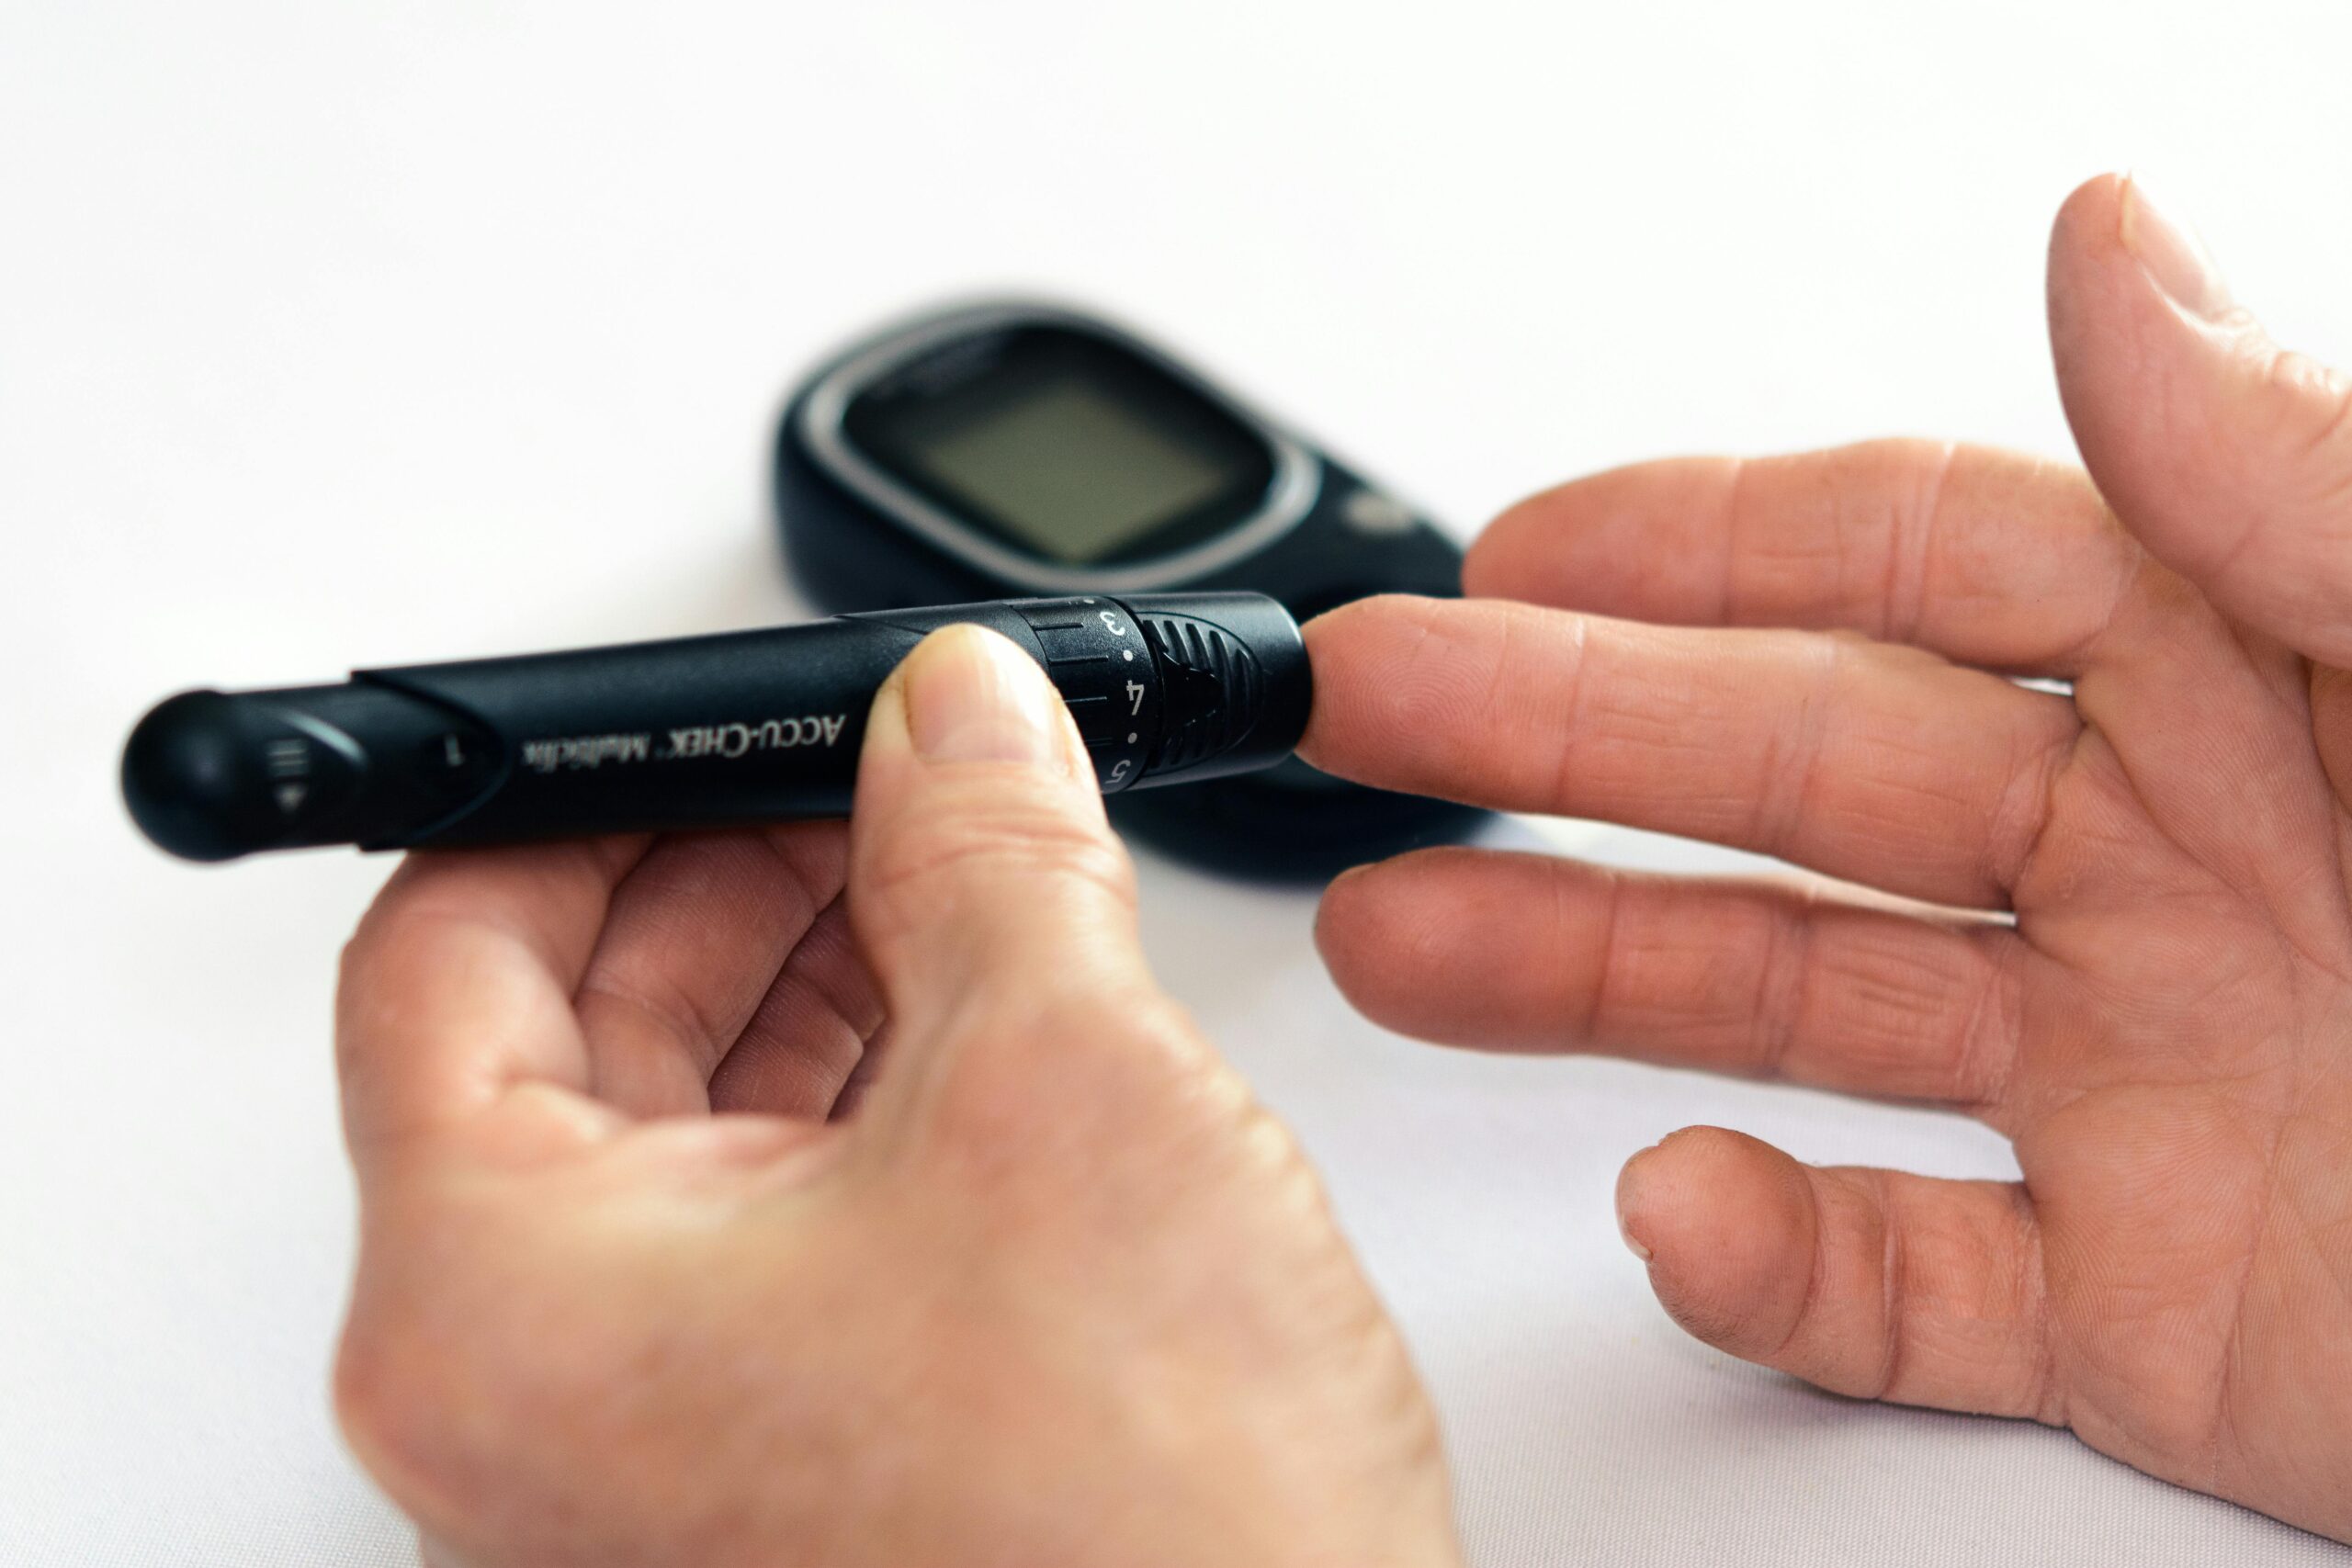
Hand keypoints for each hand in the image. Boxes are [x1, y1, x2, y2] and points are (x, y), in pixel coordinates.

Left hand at [330, 626, 1455, 1567]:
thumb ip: (987, 847)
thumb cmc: (1150, 1551)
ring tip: (958, 870)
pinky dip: (860, 1100)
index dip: (591, 794)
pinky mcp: (771, 1470)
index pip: (444, 950)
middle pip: (560, 1031)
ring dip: (814, 973)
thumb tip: (955, 714)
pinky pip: (766, 1230)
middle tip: (877, 770)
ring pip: (679, 1129)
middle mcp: (530, 1400)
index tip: (722, 726)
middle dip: (737, 871)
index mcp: (501, 1306)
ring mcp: (647, 1450)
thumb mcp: (1063, 1089)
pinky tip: (979, 1016)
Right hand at [1302, 174, 2351, 1539]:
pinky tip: (1680, 1212)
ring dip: (1589, 982)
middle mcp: (2191, 868)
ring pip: (1805, 1015)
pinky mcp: (2170, 1319)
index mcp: (2279, 674)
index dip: (1701, 544)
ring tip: (1401, 947)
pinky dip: (1780, 1264)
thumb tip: (2105, 256)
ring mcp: (2160, 1094)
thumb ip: (2315, 483)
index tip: (1512, 547)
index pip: (1926, 563)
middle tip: (1371, 717)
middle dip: (1562, 742)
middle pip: (1804, 779)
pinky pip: (1918, 1282)